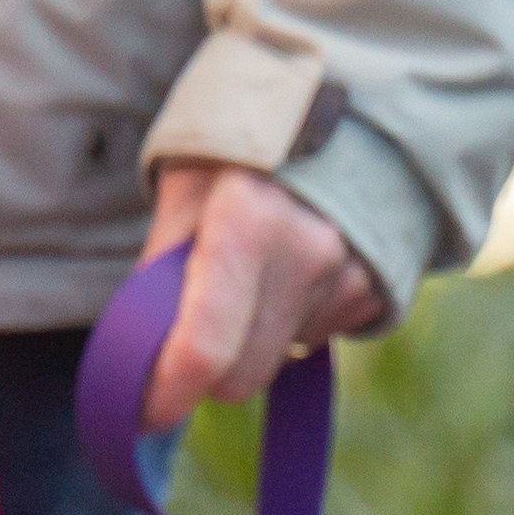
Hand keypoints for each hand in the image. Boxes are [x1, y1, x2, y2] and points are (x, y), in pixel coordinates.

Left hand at [139, 162, 384, 430]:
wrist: (350, 105)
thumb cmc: (248, 141)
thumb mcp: (189, 182)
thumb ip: (163, 268)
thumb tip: (139, 352)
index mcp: (249, 221)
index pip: (203, 351)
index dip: (164, 393)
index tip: (142, 409)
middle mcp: (307, 257)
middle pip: (240, 377)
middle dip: (207, 369)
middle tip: (189, 327)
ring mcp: (349, 279)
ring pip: (277, 363)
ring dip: (252, 341)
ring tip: (252, 273)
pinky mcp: (374, 294)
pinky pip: (313, 342)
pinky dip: (290, 322)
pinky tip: (290, 271)